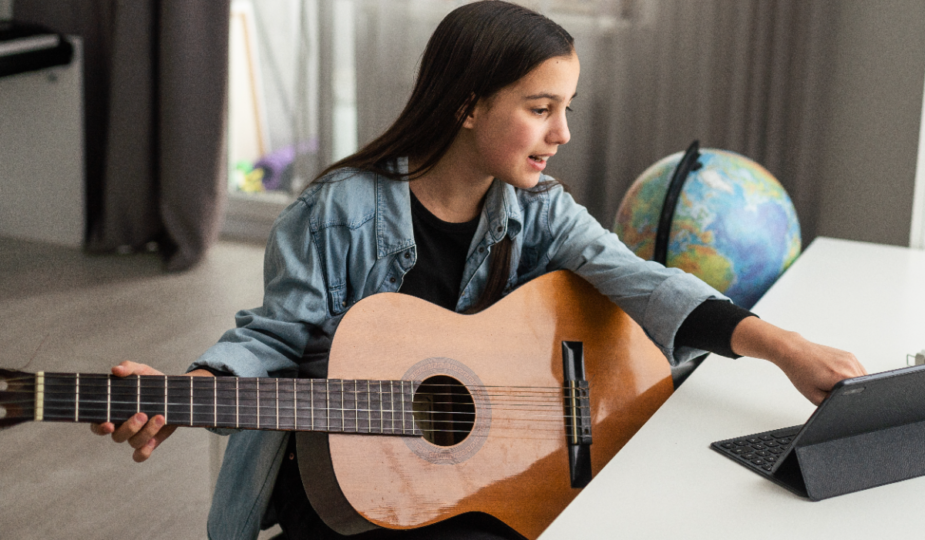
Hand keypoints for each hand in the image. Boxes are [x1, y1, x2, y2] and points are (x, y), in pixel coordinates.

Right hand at [90, 361, 212, 461]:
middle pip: (117, 436)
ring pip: (133, 442)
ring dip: (146, 432)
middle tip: (142, 414)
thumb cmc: (152, 382)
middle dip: (129, 427)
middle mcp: (122, 426)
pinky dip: (144, 452)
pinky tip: (153, 441)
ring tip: (161, 417)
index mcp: (114, 411)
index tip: (109, 423)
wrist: (177, 392)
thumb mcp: (142, 371)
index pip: (97, 424)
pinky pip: (140, 455)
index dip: (99, 427)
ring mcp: (136, 435)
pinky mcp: (150, 442)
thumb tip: (116, 369)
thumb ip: (129, 368)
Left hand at [731, 317, 866, 404]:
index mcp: (841, 378)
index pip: (862, 395)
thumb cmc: (800, 371)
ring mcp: (851, 359)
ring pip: (862, 378)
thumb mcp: (814, 396)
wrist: (794, 351)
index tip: (850, 404)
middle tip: (835, 392)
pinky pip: (857, 370)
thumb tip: (845, 407)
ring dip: (854, 384)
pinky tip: (835, 377)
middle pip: (863, 387)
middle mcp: (849, 366)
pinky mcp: (849, 355)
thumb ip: (832, 404)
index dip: (857, 402)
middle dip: (854, 393)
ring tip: (833, 383)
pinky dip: (851, 376)